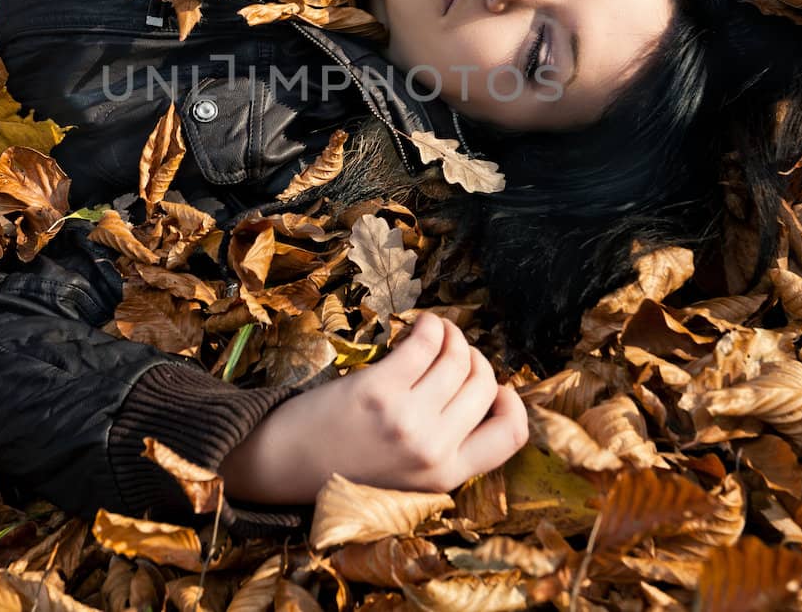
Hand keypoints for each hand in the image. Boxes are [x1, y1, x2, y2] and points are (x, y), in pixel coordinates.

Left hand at [218, 312, 528, 503]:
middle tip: (455, 353)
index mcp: (447, 476)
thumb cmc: (349, 463)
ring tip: (437, 333)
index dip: (513, 404)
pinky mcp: (379, 389)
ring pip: (458, 359)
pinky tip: (420, 325)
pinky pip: (424, 343)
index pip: (511, 436)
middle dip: (476, 361)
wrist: (288, 463)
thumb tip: (486, 394)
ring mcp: (407, 419)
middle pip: (484, 386)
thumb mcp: (411, 476)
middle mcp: (432, 450)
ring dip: (453, 336)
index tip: (497, 388)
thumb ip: (447, 447)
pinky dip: (429, 325)